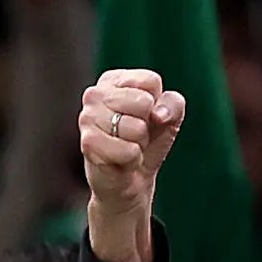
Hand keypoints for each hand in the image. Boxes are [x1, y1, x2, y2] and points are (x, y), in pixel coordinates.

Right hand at [79, 69, 186, 220]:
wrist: (132, 182)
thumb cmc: (147, 144)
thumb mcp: (169, 118)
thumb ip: (173, 103)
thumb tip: (158, 115)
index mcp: (113, 80)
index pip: (151, 81)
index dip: (157, 104)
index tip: (145, 117)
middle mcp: (95, 94)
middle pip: (143, 102)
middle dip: (146, 125)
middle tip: (134, 136)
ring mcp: (87, 117)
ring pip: (136, 127)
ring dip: (138, 144)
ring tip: (126, 147)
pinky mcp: (88, 143)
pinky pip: (128, 150)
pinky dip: (131, 160)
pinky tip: (120, 161)